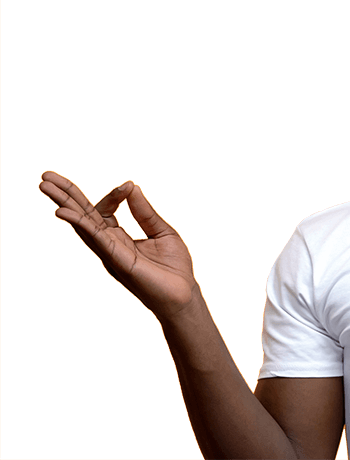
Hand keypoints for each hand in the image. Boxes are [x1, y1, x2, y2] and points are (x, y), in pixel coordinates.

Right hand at [39, 171, 197, 321]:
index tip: (128, 186)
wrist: (184, 294)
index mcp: (118, 237)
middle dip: (64, 195)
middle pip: (82, 216)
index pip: (103, 210)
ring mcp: (110, 253)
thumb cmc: (174, 267)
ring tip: (44, 185)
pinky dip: (80, 224)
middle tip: (45, 176)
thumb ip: (144, 212)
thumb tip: (131, 186)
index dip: (113, 194)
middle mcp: (109, 245)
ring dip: (64, 204)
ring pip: (83, 225)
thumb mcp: (162, 231)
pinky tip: (63, 213)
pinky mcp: (118, 261)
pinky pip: (96, 240)